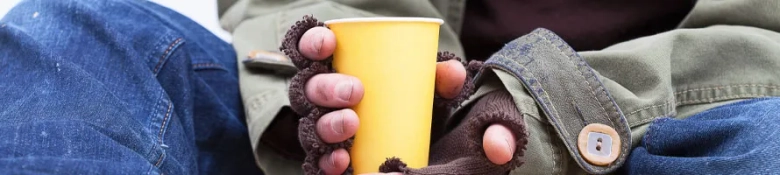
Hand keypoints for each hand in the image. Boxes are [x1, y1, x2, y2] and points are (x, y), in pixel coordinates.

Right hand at [299, 27, 516, 174]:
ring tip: (352, 123)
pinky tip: (342, 159)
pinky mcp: (326, 159)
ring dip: (327, 124)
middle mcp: (321, 100)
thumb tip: (452, 72)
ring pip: (310, 125)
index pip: (312, 51)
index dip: (313, 44)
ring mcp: (320, 130)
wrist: (410, 150)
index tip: (330, 45)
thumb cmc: (408, 108)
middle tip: (355, 90)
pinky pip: (317, 162)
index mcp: (337, 71)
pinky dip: (328, 161)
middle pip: (309, 89)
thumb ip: (439, 80)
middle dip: (326, 88)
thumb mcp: (424, 92)